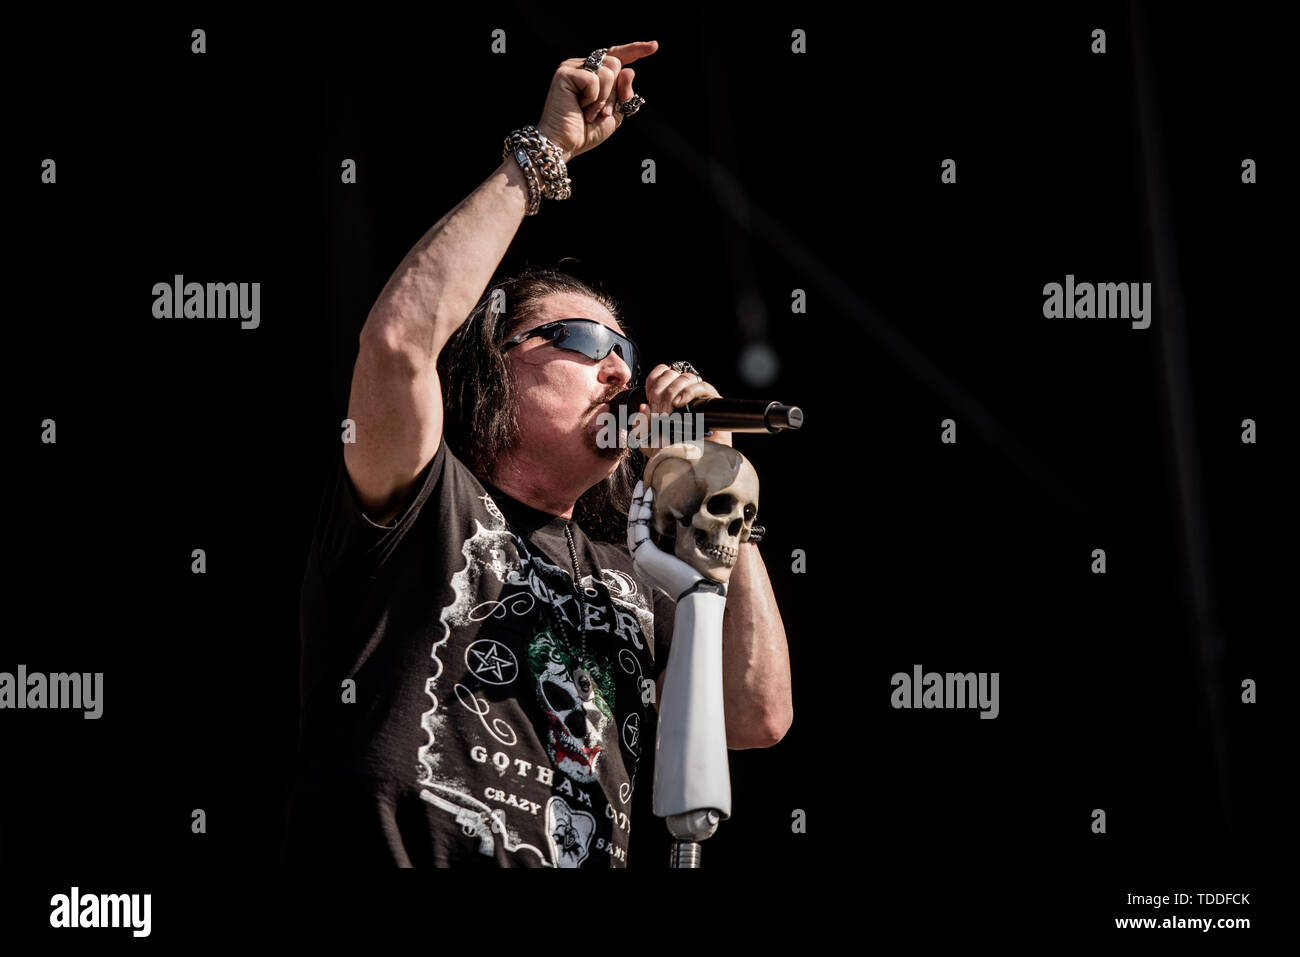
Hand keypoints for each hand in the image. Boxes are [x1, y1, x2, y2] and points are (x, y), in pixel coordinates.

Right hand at [535, 41, 658, 162]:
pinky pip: (593, 79)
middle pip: (615, 63)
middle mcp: (583, 66)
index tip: (654, 46)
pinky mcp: (565, 73)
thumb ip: (625, 93)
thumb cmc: (586, 131)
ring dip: (604, 98)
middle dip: (614, 92)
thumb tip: (629, 70)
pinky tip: (579, 107)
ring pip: (608, 70)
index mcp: (594, 74)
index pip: (617, 56)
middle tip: (602, 112)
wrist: (566, 144)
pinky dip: (592, 98)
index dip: (635, 50)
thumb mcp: (615, 113)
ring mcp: (572, 67)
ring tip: (588, 112)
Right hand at [627, 481, 706, 598]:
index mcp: (649, 562)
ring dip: (638, 504)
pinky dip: (642, 512)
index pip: (641, 532)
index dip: (643, 512)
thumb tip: (686, 518)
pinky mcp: (644, 555)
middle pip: (634, 526)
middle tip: (641, 485)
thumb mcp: (686, 552)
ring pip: (634, 525)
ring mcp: (640, 558)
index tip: (649, 495)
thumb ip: (681, 538)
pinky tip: (648, 497)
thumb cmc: (700, 575)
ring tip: (643, 486)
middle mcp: (640, 560)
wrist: (700, 592)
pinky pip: (640, 528)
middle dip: (637, 504)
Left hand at [640, 363, 732, 448]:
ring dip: (671, 393)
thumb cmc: (673, 452)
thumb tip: (643, 407)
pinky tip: (679, 403)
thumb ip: (641, 426)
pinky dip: (688, 392)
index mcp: (667, 395)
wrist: (694, 465)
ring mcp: (697, 396)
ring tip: (667, 413)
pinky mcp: (711, 402)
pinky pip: (701, 386)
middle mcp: (682, 392)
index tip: (649, 402)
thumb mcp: (649, 441)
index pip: (660, 373)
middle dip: (659, 392)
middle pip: (670, 374)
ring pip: (684, 378)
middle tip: (657, 412)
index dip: (652, 382)